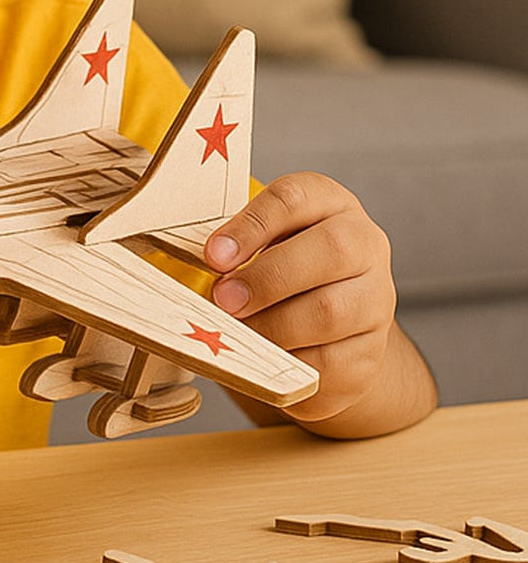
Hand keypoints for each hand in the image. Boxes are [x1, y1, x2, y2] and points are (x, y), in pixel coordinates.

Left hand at [204, 171, 401, 426]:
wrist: (330, 328)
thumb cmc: (278, 272)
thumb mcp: (257, 244)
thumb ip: (231, 248)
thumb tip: (188, 268)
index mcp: (329, 204)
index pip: (295, 198)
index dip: (252, 224)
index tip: (212, 255)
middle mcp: (365, 245)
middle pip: (331, 250)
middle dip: (268, 278)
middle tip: (223, 299)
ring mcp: (375, 300)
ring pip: (331, 312)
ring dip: (272, 326)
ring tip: (236, 333)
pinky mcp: (371, 353)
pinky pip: (330, 363)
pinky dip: (288, 364)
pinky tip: (264, 359)